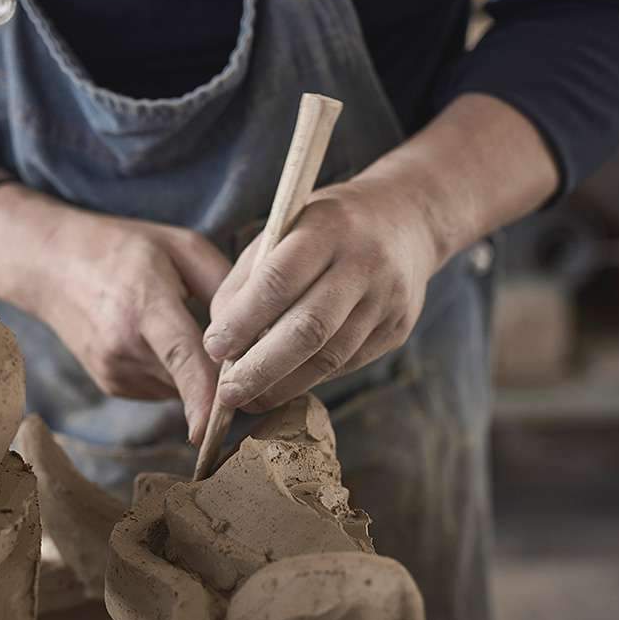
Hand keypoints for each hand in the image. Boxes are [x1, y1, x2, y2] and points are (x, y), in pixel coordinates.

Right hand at [0, 182, 230, 431]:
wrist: (50, 264)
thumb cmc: (121, 247)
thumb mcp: (180, 245)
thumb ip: (225, 285)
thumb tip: (263, 329)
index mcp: (144, 304)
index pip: (181, 357)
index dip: (202, 395)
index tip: (213, 429)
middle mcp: (124, 345)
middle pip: (191, 377)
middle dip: (219, 368)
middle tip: (227, 335)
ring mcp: (114, 371)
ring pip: (180, 387)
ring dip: (192, 368)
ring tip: (172, 322)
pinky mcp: (111, 385)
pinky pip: (162, 388)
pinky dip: (171, 370)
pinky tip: (153, 336)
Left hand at [202, 177, 439, 414]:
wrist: (405, 220)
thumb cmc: (323, 229)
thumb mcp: (282, 232)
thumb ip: (246, 281)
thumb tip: (219, 343)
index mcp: (326, 228)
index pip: (278, 281)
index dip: (242, 320)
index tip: (213, 348)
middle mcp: (363, 263)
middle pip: (308, 328)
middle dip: (261, 368)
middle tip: (228, 394)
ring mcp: (387, 298)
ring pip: (331, 356)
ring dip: (284, 385)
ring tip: (250, 399)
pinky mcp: (398, 328)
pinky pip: (348, 363)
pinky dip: (310, 378)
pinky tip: (284, 385)